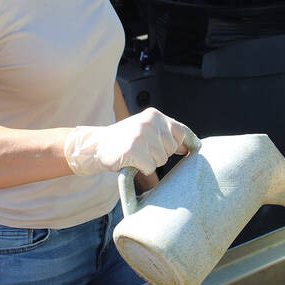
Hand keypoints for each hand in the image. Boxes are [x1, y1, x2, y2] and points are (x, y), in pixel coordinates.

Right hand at [63, 108, 192, 176]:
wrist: (97, 145)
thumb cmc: (124, 139)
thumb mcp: (146, 130)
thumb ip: (166, 136)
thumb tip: (187, 148)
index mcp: (154, 115)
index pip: (180, 132)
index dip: (173, 144)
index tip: (160, 146)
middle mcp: (149, 122)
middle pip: (171, 148)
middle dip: (159, 154)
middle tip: (142, 149)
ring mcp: (141, 136)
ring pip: (162, 160)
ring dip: (149, 162)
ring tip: (135, 154)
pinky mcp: (134, 151)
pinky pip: (150, 168)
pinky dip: (141, 169)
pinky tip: (131, 161)